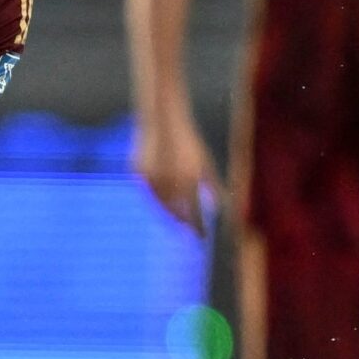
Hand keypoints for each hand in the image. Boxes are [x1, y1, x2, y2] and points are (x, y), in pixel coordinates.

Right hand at [132, 104, 218, 234]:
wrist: (162, 120)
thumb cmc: (188, 142)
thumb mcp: (205, 162)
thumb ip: (212, 185)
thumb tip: (220, 206)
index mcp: (190, 179)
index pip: (195, 213)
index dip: (198, 228)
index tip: (202, 239)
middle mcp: (170, 182)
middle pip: (175, 213)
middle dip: (182, 224)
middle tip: (187, 231)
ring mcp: (151, 178)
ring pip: (159, 205)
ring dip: (168, 214)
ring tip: (176, 220)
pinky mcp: (138, 173)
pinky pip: (148, 192)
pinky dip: (156, 198)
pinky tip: (162, 200)